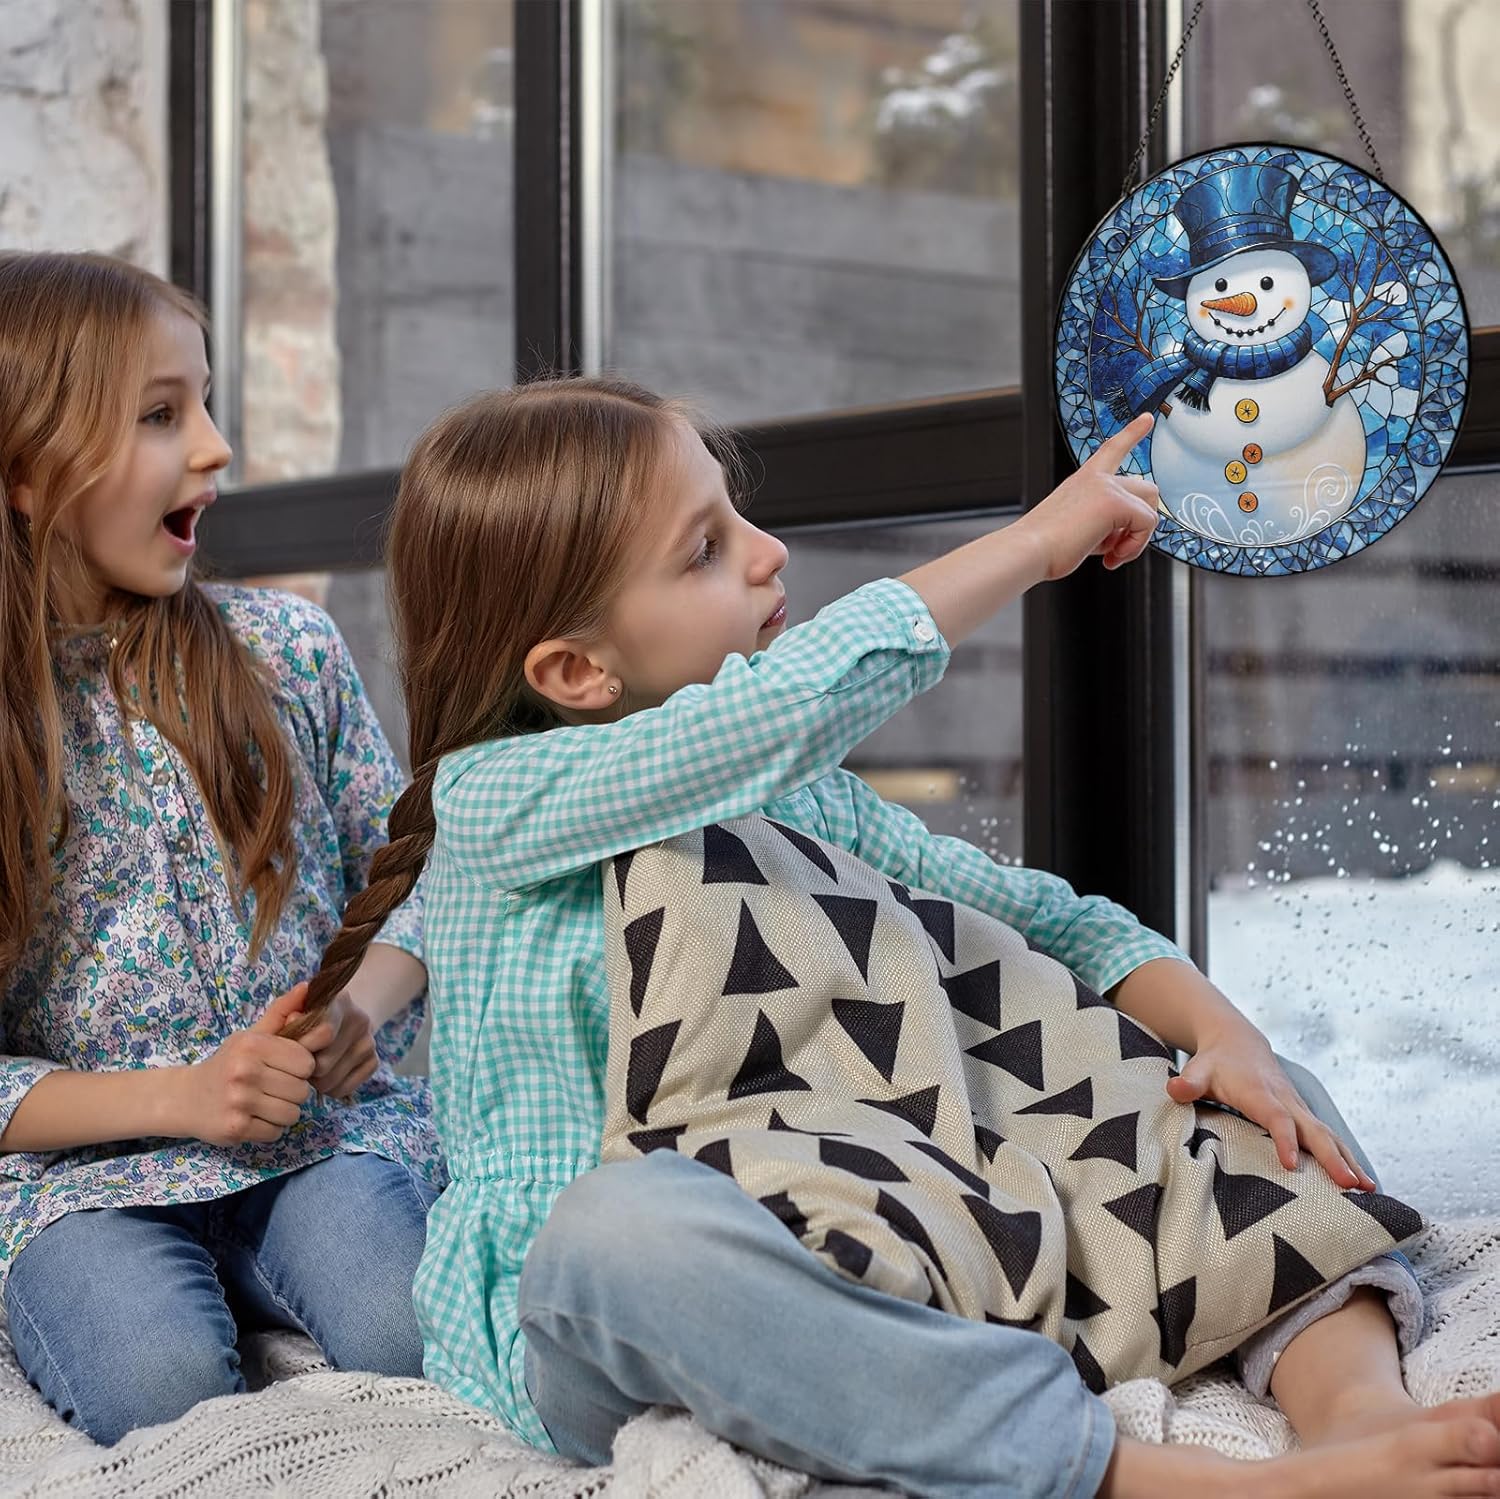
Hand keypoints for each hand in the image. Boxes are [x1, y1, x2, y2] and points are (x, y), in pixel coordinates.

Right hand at [169, 983, 315, 1146]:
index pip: (306, 1062)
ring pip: (292, 1114)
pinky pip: (275, 1133)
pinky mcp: (235, 1128)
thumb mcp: (252, 1035)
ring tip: (266, 1103)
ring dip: (284, 1112)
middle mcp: (245, 1072)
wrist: (186, 1097)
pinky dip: (270, 1128)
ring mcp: (239, 1102)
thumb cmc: (228, 1063)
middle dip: (293, 1091)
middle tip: (274, 1088)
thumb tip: (307, 986)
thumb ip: (281, 1012)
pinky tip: (255, 1117)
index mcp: (253, 1046)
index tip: (285, 1068)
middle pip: (302, 1091)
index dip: (301, 1068)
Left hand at [293, 990, 378, 1100]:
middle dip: (303, 1068)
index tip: (288, 1048)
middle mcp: (361, 1020)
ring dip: (314, 1081)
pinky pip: (343, 1090)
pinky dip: (329, 1088)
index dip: (302, 1046)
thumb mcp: (289, 1009)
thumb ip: (284, 1008)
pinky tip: (325, 1073)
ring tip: (309, 1067)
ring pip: (331, 1081)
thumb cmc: (304, 1018)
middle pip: (324, 1064)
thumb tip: (295, 1013)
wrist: (340, 1019)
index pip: (325, 1033)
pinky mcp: (374, 1062)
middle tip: (296, 1061)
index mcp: (340, 1001)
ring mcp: (370, 1042)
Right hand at [1015, 411, 1160, 579]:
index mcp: (1083, 480)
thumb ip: (1101, 525)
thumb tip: (1126, 538)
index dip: (1132, 433)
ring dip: (1138, 538)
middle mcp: (1097, 478)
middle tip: (1117, 546)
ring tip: (1112, 554)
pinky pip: (1147, 525)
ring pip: (1151, 508)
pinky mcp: (1116, 503)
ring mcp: (1107, 488)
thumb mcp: (1075, 527)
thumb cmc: (1044, 547)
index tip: (1147, 419)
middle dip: (1142, 522)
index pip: (1113, 449)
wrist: (1029, 550)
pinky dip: (1134, 547)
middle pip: (1147, 488)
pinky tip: (1110, 558)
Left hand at [1166, 1023, 1377, 1190]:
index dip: (1284, 1139)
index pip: (1275, 1117)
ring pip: (1327, 1135)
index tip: (1292, 1164)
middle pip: (1312, 1130)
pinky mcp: (1303, 1116)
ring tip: (1368, 1189)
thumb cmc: (1215, 1063)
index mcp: (1259, 1093)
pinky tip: (1362, 1183)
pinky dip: (1347, 1158)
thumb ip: (1188, 1082)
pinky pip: (1328, 1139)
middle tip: (1350, 1185)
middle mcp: (1285, 1101)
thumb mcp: (1197, 1069)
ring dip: (1348, 1161)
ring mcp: (1298, 1109)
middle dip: (1332, 1157)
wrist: (1238, 1042)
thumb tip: (1175, 1089)